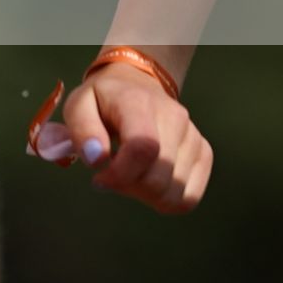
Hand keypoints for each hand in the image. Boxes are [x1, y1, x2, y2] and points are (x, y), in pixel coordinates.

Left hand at [64, 63, 212, 213]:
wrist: (136, 83)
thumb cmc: (103, 100)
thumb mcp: (79, 106)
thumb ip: (82, 130)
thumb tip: (96, 159)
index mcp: (138, 102)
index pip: (143, 147)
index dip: (121, 175)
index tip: (100, 178)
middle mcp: (174, 117)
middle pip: (159, 178)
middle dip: (130, 188)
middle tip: (112, 175)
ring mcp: (193, 135)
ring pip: (176, 193)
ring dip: (147, 196)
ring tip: (131, 175)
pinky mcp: (204, 152)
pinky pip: (190, 197)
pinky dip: (166, 199)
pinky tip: (149, 180)